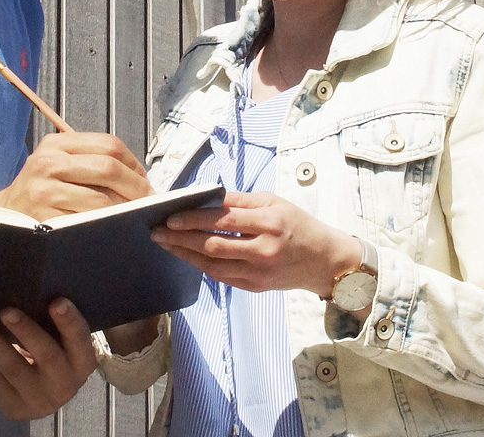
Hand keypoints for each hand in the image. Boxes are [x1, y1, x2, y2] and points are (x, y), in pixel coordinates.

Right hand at [0, 132, 151, 220]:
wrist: (4, 219)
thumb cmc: (40, 190)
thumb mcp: (57, 163)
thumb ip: (90, 161)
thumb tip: (138, 176)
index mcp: (56, 144)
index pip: (108, 145)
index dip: (134, 163)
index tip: (145, 180)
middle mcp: (48, 162)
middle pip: (108, 168)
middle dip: (136, 187)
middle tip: (148, 201)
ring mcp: (44, 191)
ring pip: (101, 199)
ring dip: (125, 210)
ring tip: (134, 216)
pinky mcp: (44, 218)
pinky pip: (87, 222)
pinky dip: (106, 226)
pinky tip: (114, 228)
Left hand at [0, 298, 95, 420]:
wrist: (47, 392)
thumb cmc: (56, 348)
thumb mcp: (63, 337)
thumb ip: (54, 319)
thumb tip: (28, 283)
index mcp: (82, 360)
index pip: (79, 339)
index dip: (68, 321)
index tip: (56, 301)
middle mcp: (64, 383)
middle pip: (46, 355)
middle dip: (25, 332)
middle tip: (7, 310)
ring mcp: (38, 399)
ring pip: (13, 368)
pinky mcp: (13, 406)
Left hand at [151, 191, 359, 296]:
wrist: (326, 261)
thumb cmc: (298, 224)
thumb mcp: (273, 202)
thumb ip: (239, 201)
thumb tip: (206, 195)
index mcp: (270, 222)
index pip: (223, 220)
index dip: (194, 218)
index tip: (171, 217)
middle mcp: (264, 249)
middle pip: (214, 244)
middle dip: (181, 238)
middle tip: (157, 231)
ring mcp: (260, 271)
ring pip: (214, 265)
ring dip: (186, 254)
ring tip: (165, 243)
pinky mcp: (256, 286)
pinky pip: (222, 277)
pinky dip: (202, 265)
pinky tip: (186, 255)